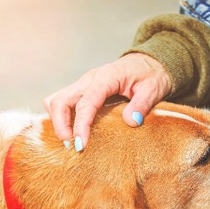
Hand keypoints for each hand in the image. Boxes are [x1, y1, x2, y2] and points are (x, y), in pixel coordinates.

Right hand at [43, 53, 171, 150]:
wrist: (148, 63)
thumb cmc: (150, 75)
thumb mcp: (153, 89)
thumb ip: (142, 105)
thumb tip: (130, 121)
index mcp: (106, 77)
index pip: (86, 102)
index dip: (81, 125)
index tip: (81, 144)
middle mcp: (89, 80)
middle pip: (60, 100)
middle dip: (59, 124)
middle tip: (70, 145)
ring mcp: (83, 85)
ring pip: (56, 100)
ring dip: (58, 121)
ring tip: (69, 141)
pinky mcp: (82, 91)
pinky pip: (63, 103)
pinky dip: (61, 118)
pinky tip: (71, 132)